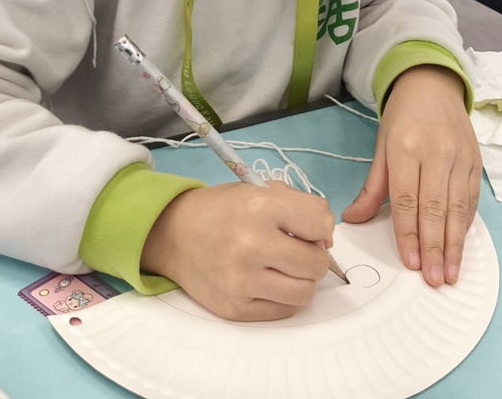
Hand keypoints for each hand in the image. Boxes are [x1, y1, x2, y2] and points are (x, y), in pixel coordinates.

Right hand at [140, 181, 335, 320]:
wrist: (174, 234)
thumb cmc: (223, 211)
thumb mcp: (259, 190)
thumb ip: (301, 207)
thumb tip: (326, 243)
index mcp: (259, 207)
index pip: (321, 222)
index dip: (321, 227)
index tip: (308, 228)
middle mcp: (250, 244)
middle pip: (316, 264)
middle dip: (313, 257)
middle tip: (296, 251)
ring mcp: (241, 280)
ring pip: (305, 293)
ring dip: (301, 281)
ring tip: (284, 268)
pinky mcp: (235, 308)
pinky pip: (283, 311)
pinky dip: (283, 298)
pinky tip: (267, 281)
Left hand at [341, 66, 481, 286]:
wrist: (432, 86)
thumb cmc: (403, 118)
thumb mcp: (381, 147)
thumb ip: (372, 188)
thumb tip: (353, 220)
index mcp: (407, 149)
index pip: (408, 201)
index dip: (410, 235)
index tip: (412, 264)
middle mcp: (437, 154)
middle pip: (436, 209)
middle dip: (436, 248)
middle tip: (436, 279)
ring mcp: (460, 158)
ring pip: (458, 209)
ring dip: (456, 244)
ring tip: (452, 272)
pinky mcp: (476, 162)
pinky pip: (472, 200)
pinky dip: (466, 225)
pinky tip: (461, 245)